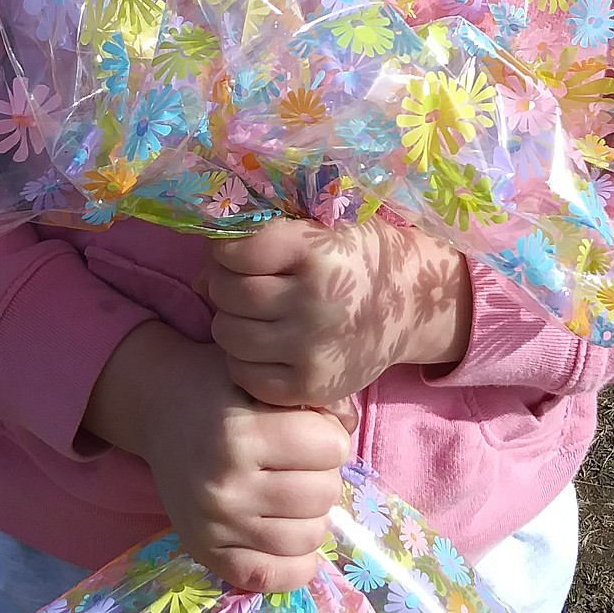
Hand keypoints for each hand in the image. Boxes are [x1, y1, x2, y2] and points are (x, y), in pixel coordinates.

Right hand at [82, 322, 353, 591]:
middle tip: (296, 461)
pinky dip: (294, 561)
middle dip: (321, 473)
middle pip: (324, 494)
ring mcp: (214, 526)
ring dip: (309, 514)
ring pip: (309, 537)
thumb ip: (315, 397)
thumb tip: (348, 427)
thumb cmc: (221, 388)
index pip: (332, 448)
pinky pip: (276, 577)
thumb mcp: (265, 376)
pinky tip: (285, 531)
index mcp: (238, 434)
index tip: (309, 428)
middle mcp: (223, 485)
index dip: (329, 434)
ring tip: (288, 491)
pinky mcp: (207, 553)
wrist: (160, 409)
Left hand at [201, 217, 472, 407]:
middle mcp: (316, 302)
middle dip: (224, 284)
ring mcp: (313, 349)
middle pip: (229, 294)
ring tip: (254, 315)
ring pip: (229, 334)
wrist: (412, 304)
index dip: (227, 250)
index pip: (238, 251)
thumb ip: (264, 239)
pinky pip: (245, 374)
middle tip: (244, 284)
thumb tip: (201, 278)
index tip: (238, 252)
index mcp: (319, 252)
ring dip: (230, 321)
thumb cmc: (356, 256)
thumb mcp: (320, 227)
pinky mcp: (312, 386)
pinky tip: (264, 344)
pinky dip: (244, 358)